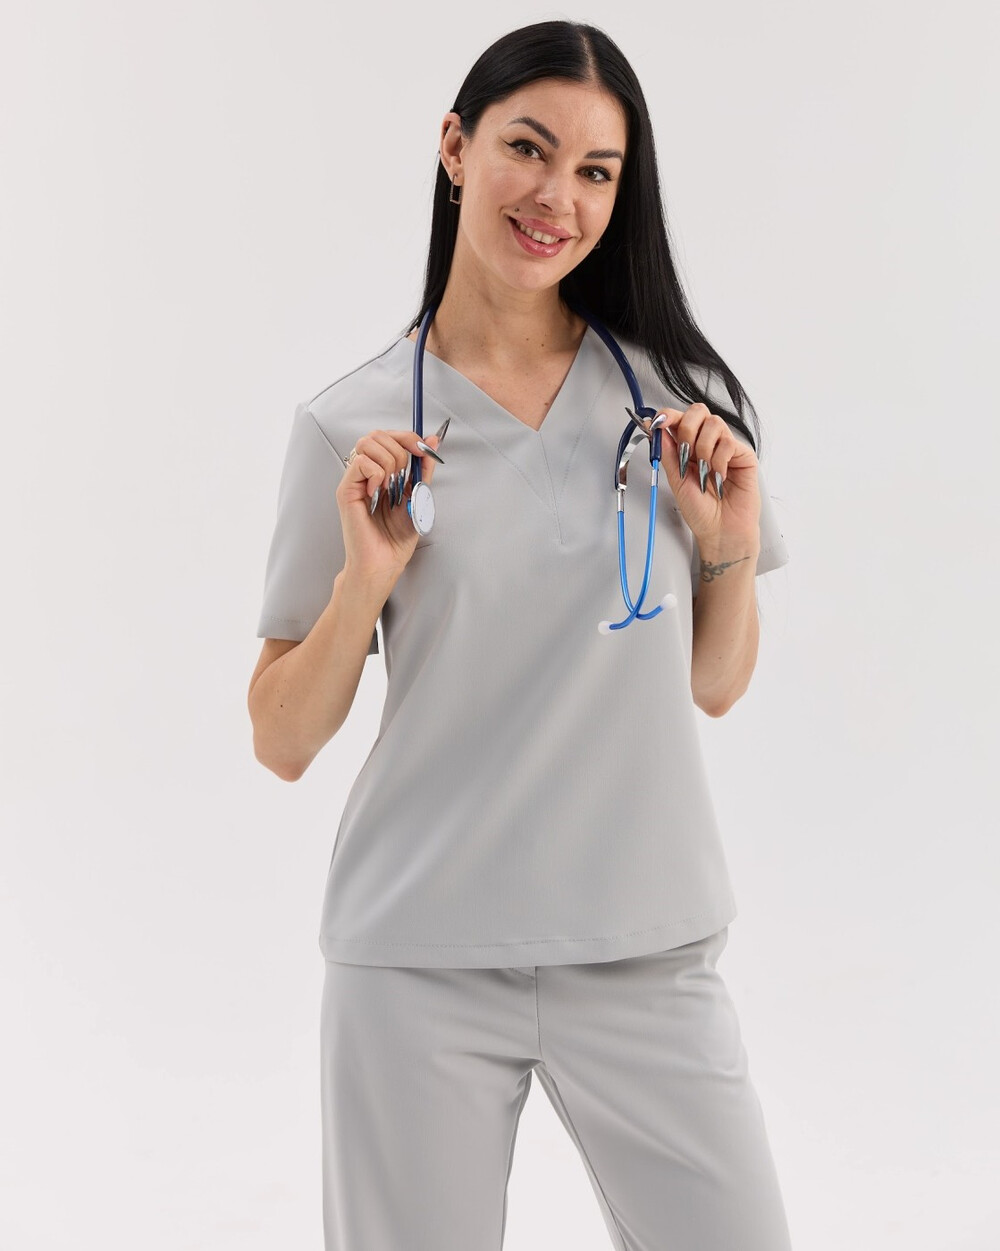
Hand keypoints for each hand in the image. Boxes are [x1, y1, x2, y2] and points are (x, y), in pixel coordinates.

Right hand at [336, 428, 441, 581]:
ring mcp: (355, 480)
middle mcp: (367, 473)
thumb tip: (433, 441)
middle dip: (399, 449)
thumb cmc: (396, 539)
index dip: (408, 437)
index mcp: (383, 472)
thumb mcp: (419, 496)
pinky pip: (360, 462)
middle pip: (377, 434)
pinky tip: (378, 491)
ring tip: (391, 486)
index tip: (423, 449)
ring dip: (388, 461)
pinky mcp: (346, 490)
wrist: (384, 563)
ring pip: (367, 442)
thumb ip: (424, 469)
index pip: (389, 437)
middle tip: (405, 475)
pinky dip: (376, 472)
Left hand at [642, 404, 760, 548]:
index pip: (679, 419)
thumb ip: (668, 453)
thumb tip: (656, 429)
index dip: (668, 415)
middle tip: (686, 453)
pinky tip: (719, 476)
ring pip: (714, 423)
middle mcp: (706, 443)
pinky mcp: (743, 455)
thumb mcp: (676, 481)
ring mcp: (726, 447)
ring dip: (704, 448)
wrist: (720, 531)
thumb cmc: (701, 511)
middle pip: (698, 411)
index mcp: (687, 448)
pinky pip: (728, 442)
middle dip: (687, 428)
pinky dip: (719, 461)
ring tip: (704, 472)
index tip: (659, 422)